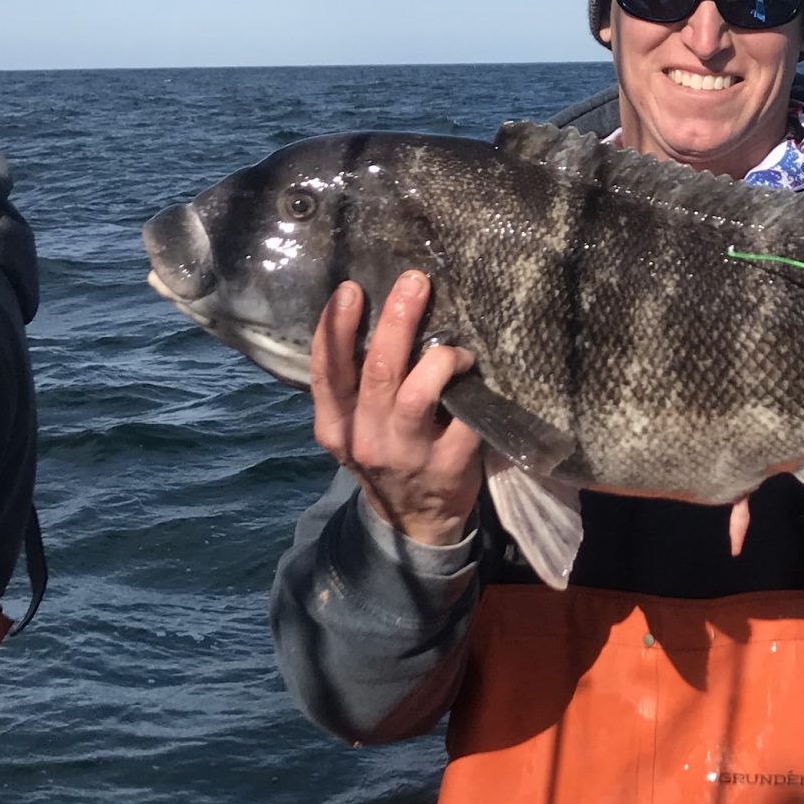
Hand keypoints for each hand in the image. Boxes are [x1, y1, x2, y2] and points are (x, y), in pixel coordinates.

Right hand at [311, 272, 483, 545]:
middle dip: (397, 319)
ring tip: (456, 348)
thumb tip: (369, 312)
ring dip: (441, 357)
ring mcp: (407, 455)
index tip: (350, 289)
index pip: (326, 372)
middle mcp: (365, 439)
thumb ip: (353, 385)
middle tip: (415, 281)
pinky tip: (477, 376)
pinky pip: (464, 416)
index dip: (336, 328)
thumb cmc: (385, 454)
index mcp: (335, 426)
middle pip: (379, 371)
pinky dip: (471, 389)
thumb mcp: (353, 427)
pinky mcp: (448, 465)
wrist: (414, 522)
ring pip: (419, 393)